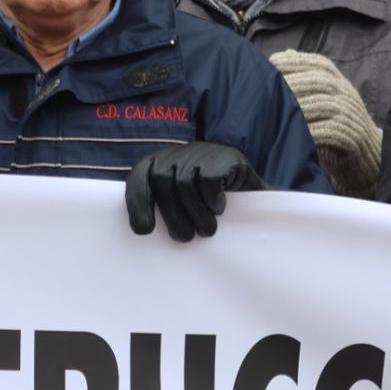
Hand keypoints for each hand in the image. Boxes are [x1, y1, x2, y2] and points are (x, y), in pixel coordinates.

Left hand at [125, 142, 263, 241]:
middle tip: (185, 238)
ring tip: (206, 230)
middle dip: (171, 215)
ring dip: (195, 213)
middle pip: (161, 180)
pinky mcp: (226, 156)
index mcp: (162, 163)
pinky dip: (211, 199)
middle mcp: (179, 153)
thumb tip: (142, 229)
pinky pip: (209, 179)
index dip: (138, 202)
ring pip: (184, 182)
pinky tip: (219, 209)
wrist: (252, 197)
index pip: (140, 175)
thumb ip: (162, 210)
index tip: (144, 230)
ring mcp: (203, 152)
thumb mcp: (182, 208)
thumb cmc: (210, 207)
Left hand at [269, 50, 380, 196]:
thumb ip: (307, 78)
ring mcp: (350, 114)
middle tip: (270, 86)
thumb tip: (285, 53)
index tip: (273, 61)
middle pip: (321, 81)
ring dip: (298, 106)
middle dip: (294, 81)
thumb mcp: (324, 97)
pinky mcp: (351, 136)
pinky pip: (329, 131)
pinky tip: (292, 131)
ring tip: (276, 108)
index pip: (321, 64)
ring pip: (323, 104)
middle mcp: (347, 94)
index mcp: (340, 82)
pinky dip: (310, 131)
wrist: (366, 152)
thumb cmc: (336, 123)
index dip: (297, 61)